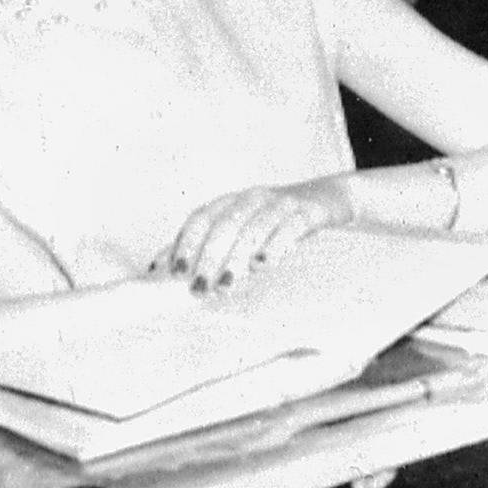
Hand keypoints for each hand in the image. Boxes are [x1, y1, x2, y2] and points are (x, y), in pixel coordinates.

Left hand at [154, 176, 355, 292]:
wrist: (329, 199)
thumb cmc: (276, 222)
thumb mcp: (243, 229)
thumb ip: (207, 246)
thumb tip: (158, 268)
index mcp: (232, 201)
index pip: (201, 217)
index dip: (186, 242)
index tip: (174, 272)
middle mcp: (253, 198)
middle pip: (225, 224)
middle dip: (209, 257)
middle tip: (200, 288)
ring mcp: (282, 203)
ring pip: (254, 227)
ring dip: (237, 257)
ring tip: (226, 285)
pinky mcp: (309, 211)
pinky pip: (291, 226)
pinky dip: (275, 243)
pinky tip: (265, 263)